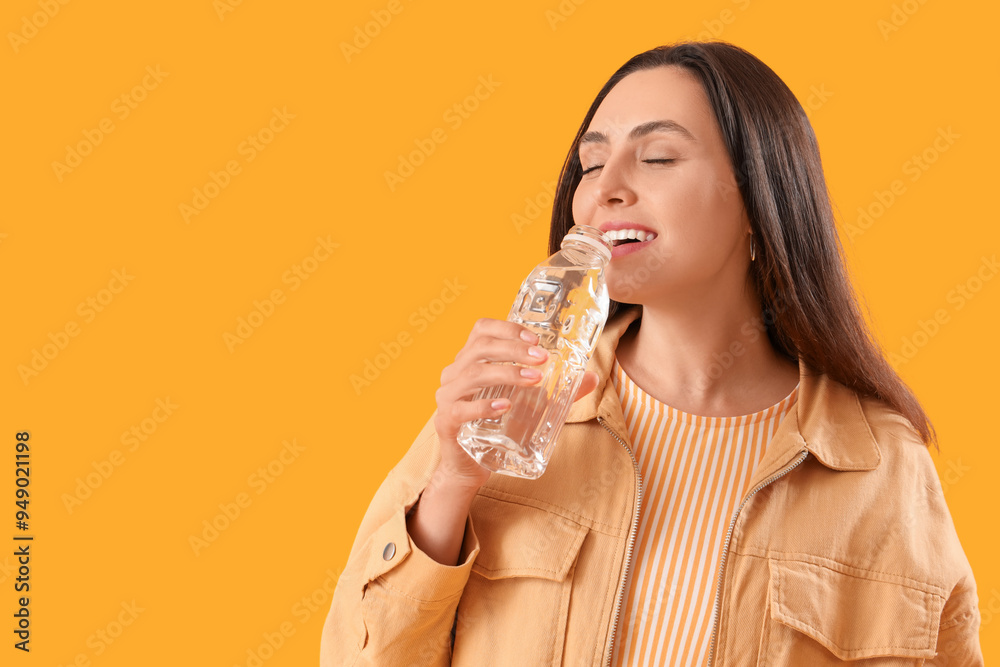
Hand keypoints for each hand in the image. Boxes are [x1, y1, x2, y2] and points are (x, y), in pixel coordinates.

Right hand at [432, 318, 600, 490]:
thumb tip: (591, 378)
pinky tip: (506, 404)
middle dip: (514, 349)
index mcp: (470, 360)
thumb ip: (557, 391)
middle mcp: (455, 373)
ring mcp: (447, 396)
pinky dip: (484, 405)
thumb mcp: (529, 404)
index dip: (507, 328)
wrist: (470, 465)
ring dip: (506, 372)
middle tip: (542, 358)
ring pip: (473, 374)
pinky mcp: (447, 421)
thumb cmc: (496, 426)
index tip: (535, 338)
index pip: (482, 329)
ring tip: (534, 379)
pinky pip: (461, 408)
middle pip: (480, 348)